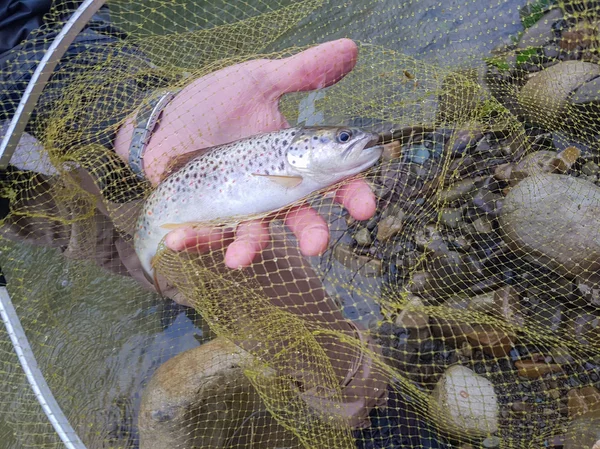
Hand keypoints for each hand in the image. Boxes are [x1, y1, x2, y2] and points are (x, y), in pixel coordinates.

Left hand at [115, 39, 376, 268]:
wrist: (171, 118)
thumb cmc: (218, 102)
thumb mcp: (259, 82)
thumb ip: (302, 72)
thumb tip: (350, 47)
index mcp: (294, 162)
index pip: (333, 182)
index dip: (353, 195)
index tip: (365, 207)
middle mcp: (273, 190)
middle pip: (300, 218)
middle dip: (311, 234)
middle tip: (317, 246)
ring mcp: (240, 205)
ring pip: (253, 234)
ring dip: (247, 249)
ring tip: (236, 260)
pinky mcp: (206, 212)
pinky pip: (203, 231)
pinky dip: (192, 238)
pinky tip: (177, 240)